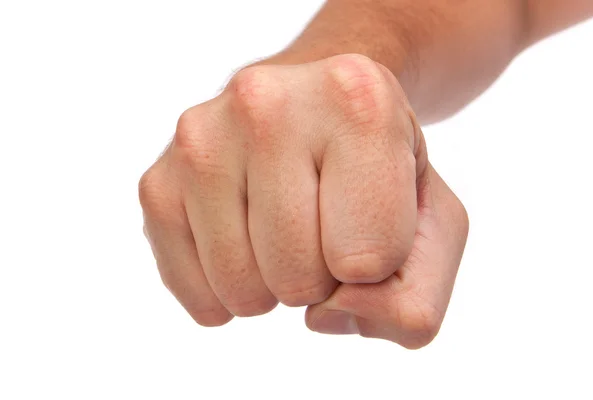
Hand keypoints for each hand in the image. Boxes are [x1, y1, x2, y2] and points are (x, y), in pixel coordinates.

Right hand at [138, 54, 467, 347]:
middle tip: (324, 221)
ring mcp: (201, 140)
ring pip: (243, 289)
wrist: (315, 115)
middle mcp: (266, 103)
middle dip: (322, 274)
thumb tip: (325, 316)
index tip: (370, 214)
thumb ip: (415, 301)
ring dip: (275, 283)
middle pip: (299, 277)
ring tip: (285, 225)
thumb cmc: (376, 173)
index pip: (368, 257)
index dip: (377, 261)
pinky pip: (195, 289)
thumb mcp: (434, 227)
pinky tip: (244, 242)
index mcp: (357, 99)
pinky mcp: (158, 181)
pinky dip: (228, 292)